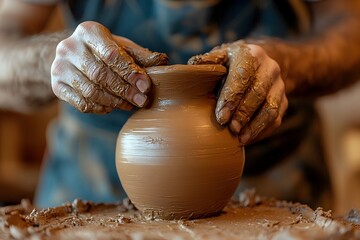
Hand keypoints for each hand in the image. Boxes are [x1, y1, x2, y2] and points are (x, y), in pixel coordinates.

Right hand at [51, 21, 167, 112]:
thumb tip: (164, 61)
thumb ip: (140, 56)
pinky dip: (99, 108)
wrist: (71, 58)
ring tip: (129, 105)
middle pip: (100, 74)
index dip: (130, 72)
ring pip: (90, 91)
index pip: (111, 55)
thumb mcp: (121, 47)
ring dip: (114, 102)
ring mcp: (59, 67)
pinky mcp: (56, 86)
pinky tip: (111, 108)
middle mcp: (69, 47)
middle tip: (141, 101)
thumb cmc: (102, 51)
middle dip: (125, 90)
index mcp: (88, 32)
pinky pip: (81, 103)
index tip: (145, 86)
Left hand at [188, 40, 287, 144]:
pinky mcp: (283, 101)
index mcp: (251, 54)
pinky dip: (262, 132)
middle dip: (243, 114)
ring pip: (271, 109)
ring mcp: (279, 85)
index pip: (243, 76)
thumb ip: (207, 62)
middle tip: (230, 129)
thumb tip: (189, 69)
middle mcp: (270, 68)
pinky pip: (276, 119)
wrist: (261, 65)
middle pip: (259, 94)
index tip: (220, 117)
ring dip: (255, 126)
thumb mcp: (220, 56)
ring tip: (240, 139)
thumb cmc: (232, 63)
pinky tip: (248, 139)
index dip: (232, 98)